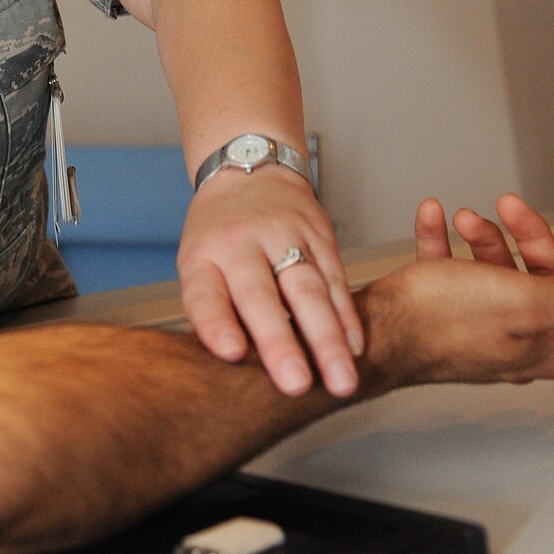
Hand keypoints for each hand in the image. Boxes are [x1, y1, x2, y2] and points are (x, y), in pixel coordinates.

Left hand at [178, 168, 362, 398]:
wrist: (250, 168)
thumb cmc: (219, 232)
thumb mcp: (198, 264)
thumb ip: (212, 312)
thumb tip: (230, 370)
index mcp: (204, 255)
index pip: (205, 293)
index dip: (216, 323)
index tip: (231, 353)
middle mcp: (242, 242)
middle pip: (261, 296)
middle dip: (280, 343)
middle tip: (295, 385)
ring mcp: (284, 235)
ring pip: (308, 290)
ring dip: (327, 339)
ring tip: (341, 380)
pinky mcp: (319, 234)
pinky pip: (335, 278)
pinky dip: (347, 317)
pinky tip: (355, 347)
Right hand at [370, 192, 553, 388]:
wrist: (376, 331)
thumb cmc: (441, 321)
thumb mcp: (523, 301)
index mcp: (551, 341)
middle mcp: (523, 338)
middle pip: (545, 272)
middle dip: (526, 231)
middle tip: (509, 204)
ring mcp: (485, 326)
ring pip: (500, 267)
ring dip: (483, 233)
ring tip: (463, 217)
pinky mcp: (449, 314)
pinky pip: (455, 269)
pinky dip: (445, 241)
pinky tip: (434, 220)